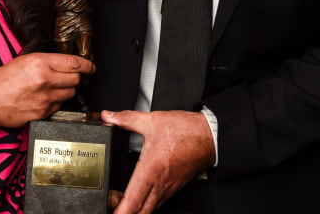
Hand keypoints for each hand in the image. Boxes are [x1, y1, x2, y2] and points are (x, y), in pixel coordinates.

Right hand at [0, 53, 93, 127]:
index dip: (87, 65)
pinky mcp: (43, 113)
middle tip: (72, 77)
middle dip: (76, 78)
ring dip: (67, 90)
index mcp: (40, 62)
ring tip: (54, 88)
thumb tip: (64, 64)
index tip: (90, 67)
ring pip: (70, 93)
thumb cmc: (0, 81)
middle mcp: (45, 79)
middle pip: (76, 79)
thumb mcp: (23, 61)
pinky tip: (46, 98)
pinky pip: (60, 105)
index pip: (74, 62)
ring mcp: (45, 98)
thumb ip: (45, 61)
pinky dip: (57, 101)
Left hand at [101, 109, 215, 213]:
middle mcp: (160, 184)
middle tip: (113, 206)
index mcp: (151, 170)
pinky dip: (147, 205)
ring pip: (150, 209)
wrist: (210, 135)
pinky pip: (159, 202)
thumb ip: (127, 118)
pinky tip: (141, 198)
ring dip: (136, 210)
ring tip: (123, 204)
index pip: (132, 200)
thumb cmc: (186, 131)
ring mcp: (169, 188)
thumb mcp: (152, 121)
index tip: (110, 209)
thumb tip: (109, 116)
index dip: (119, 210)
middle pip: (140, 212)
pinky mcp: (175, 187)